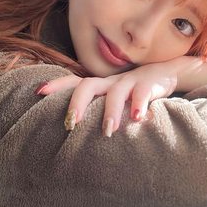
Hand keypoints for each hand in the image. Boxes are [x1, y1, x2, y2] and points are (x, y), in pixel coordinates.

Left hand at [36, 56, 206, 136]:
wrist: (167, 72)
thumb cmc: (134, 92)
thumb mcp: (114, 99)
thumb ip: (98, 111)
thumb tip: (74, 134)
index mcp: (100, 85)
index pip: (74, 82)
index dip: (57, 85)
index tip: (39, 92)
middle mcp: (111, 82)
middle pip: (88, 86)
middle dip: (78, 103)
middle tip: (71, 124)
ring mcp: (130, 82)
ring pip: (116, 93)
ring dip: (111, 111)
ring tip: (108, 130)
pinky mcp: (150, 84)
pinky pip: (144, 93)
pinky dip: (141, 105)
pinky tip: (139, 119)